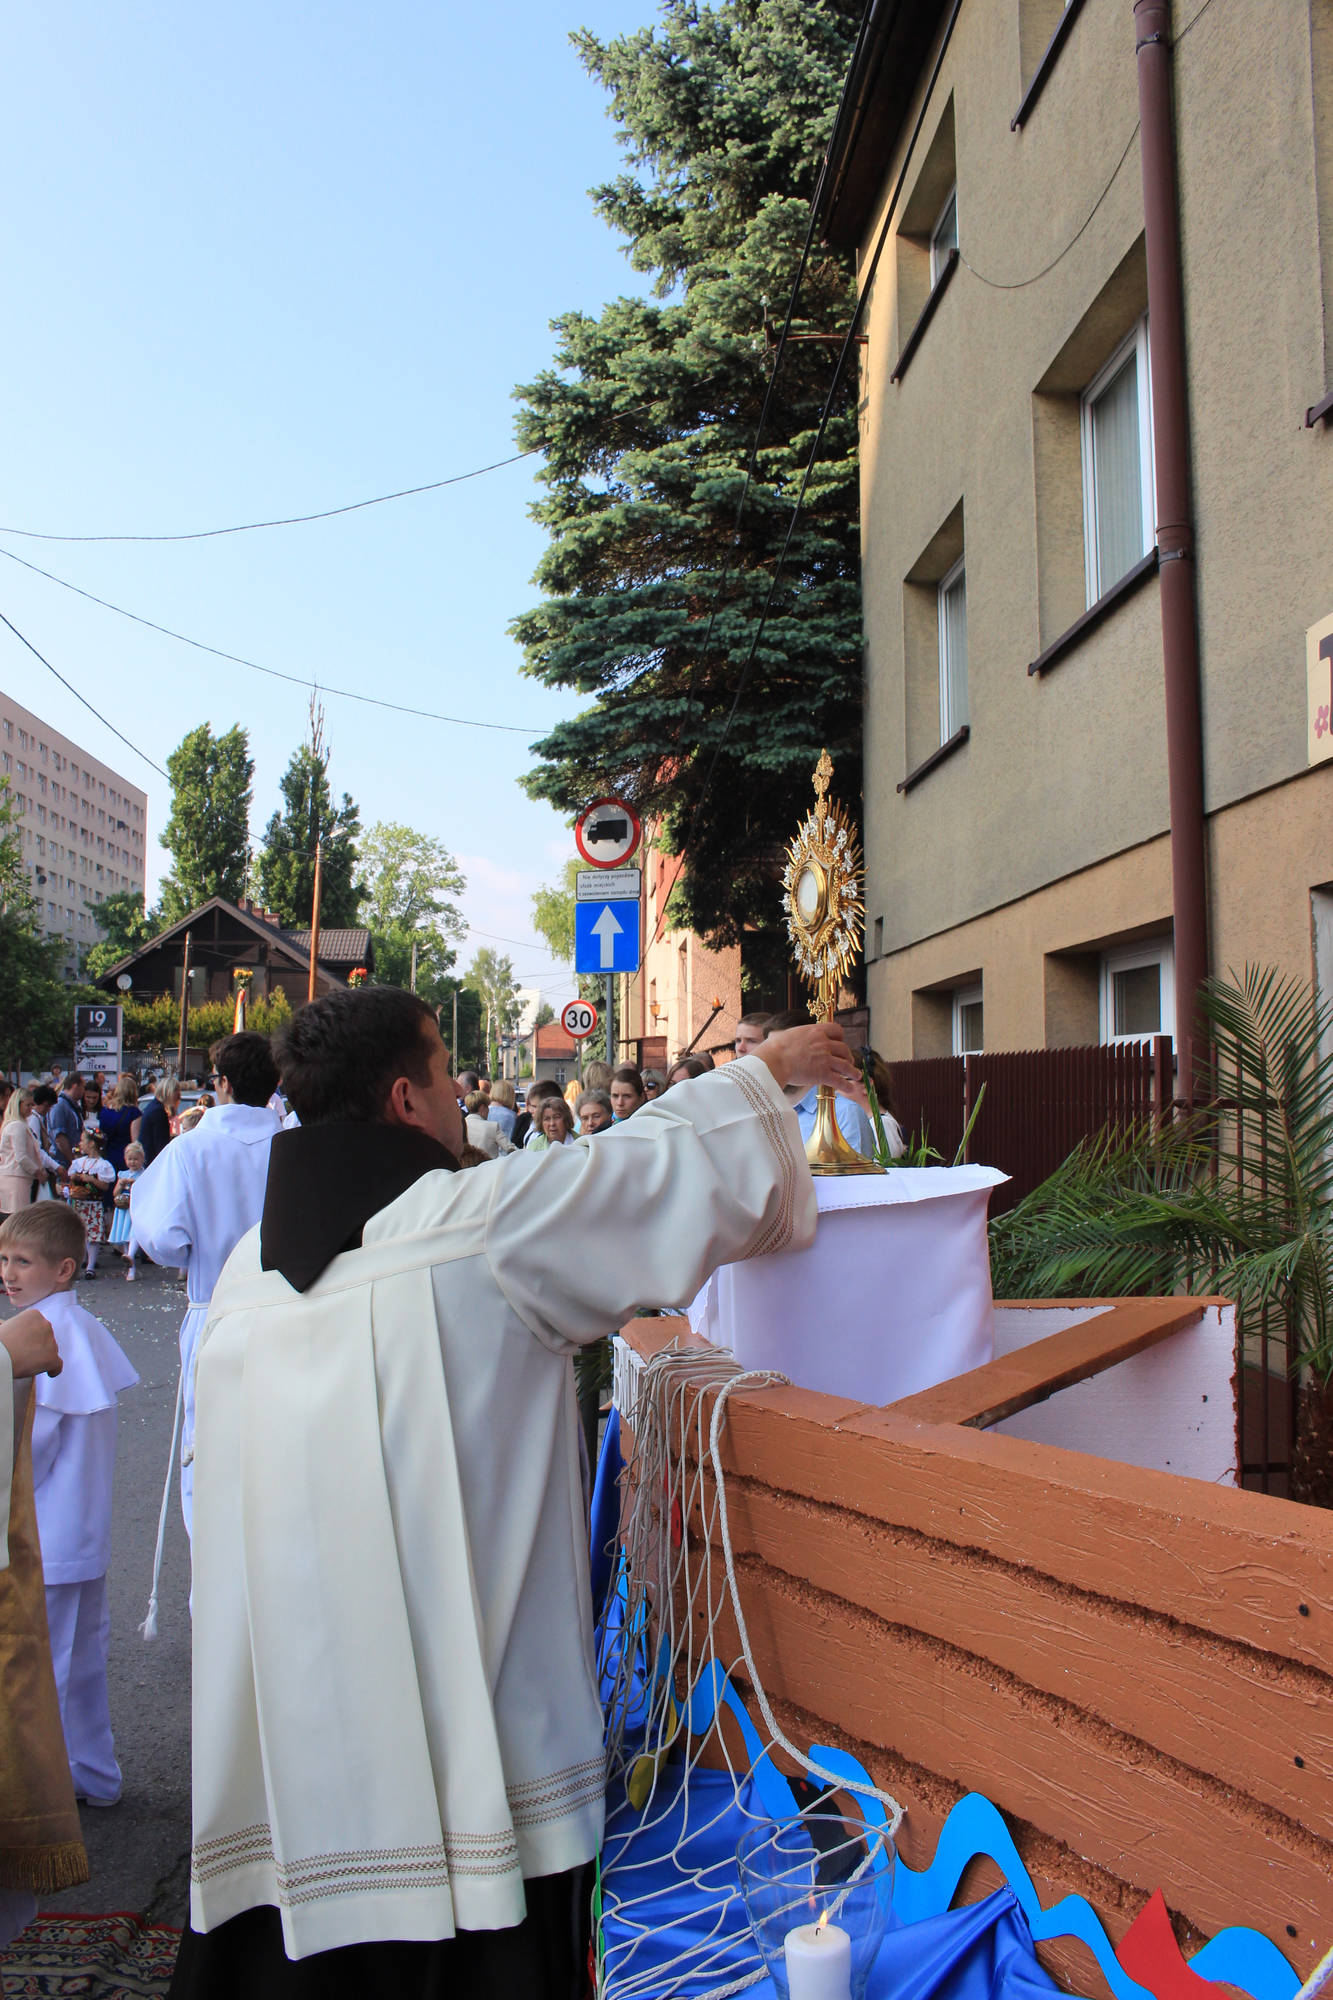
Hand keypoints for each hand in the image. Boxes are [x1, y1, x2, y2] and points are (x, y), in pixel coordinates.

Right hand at [0, 1309, 61, 1379]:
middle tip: (27, 1354)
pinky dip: (54, 1369)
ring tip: (29, 1363)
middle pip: (47, 1337)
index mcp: (34, 1315)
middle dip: (40, 1345)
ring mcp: (50, 1341)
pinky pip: (57, 1365)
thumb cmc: (0, 1343)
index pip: (39, 1326)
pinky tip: (49, 1372)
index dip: (34, 1336)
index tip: (27, 1343)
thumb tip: (24, 1337)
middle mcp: (45, 1325)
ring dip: (44, 1357)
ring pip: (52, 1351)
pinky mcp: (52, 1357)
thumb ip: (22, 1328)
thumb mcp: (9, 1326)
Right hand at [751, 1021, 868, 1106]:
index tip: (839, 1043)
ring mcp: (825, 1059)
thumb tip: (781, 1036)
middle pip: (844, 1048)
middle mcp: (823, 1043)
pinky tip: (849, 1088)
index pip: (837, 1030)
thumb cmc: (773, 1049)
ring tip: (856, 1076)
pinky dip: (846, 1085)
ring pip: (846, 1065)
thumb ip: (792, 1036)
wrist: (773, 1061)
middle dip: (847, 1056)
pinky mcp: (823, 1074)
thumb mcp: (786, 1035)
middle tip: (847, 1061)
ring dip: (853, 1071)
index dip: (840, 1037)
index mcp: (815, 1031)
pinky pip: (839, 1080)